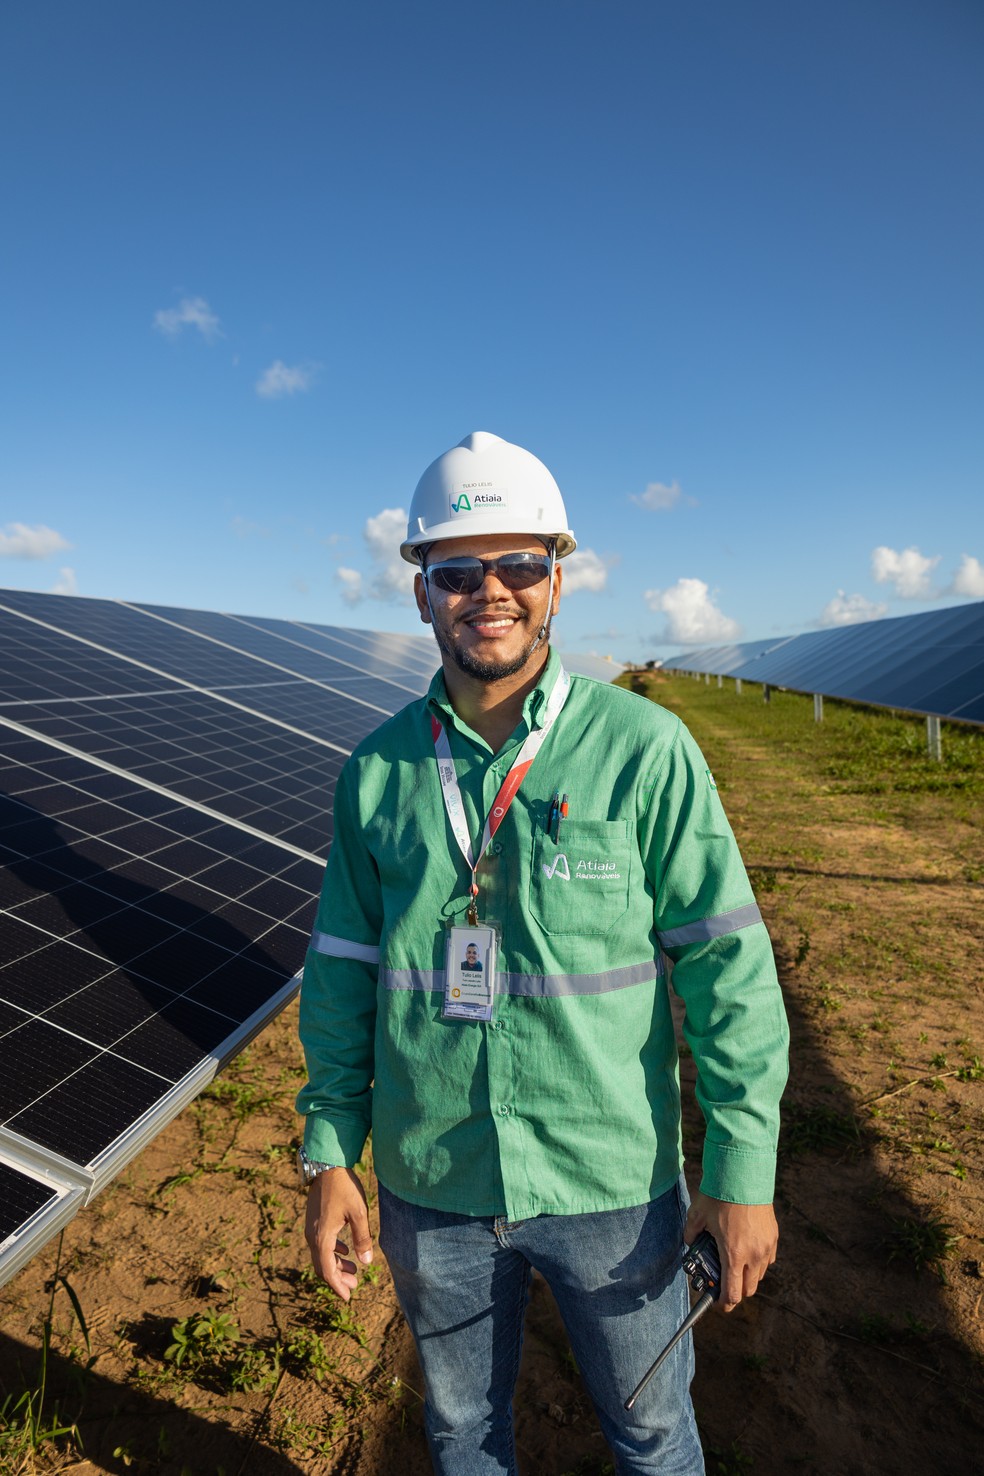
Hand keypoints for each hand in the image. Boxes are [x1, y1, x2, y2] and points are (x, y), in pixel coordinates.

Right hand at [304, 1167, 372, 1301]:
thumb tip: (366, 1263)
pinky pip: (321, 1243)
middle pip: (322, 1266)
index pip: (327, 1271)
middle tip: (355, 1285)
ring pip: (321, 1255)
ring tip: (353, 1269)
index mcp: (322, 1238)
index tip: (348, 1297)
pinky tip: (345, 1250)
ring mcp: (311, 1228)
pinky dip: (332, 1251)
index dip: (337, 1286)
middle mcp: (312, 1236)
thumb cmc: (344, 1187)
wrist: (326, 1164)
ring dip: (336, 1264)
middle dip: (338, 1278)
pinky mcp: (314, 1220)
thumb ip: (362, 1238)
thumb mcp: (358, 1213)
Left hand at [684, 1191, 776, 1312]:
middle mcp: (753, 1255)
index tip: (718, 1303)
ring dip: (747, 1277)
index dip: (724, 1304)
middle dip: (735, 1291)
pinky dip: (758, 1262)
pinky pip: (768, 1259)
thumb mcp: (697, 1215)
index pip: (732, 1293)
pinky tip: (747, 1250)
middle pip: (748, 1290)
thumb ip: (691, 1235)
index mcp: (733, 1254)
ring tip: (734, 1264)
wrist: (743, 1174)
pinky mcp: (773, 1236)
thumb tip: (691, 1243)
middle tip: (723, 1282)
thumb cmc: (719, 1195)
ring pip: (759, 1276)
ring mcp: (766, 1246)